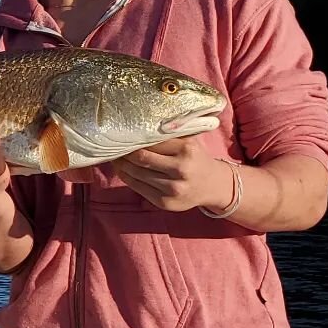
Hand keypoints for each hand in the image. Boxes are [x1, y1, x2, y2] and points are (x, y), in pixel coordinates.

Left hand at [112, 137, 234, 211]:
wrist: (213, 185)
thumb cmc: (196, 159)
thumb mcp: (190, 142)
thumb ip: (170, 134)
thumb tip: (139, 125)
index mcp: (187, 149)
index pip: (152, 142)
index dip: (135, 139)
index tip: (123, 135)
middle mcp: (181, 169)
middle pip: (142, 158)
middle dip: (125, 153)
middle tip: (114, 146)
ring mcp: (173, 188)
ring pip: (138, 174)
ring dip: (122, 165)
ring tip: (115, 158)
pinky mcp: (165, 202)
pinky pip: (138, 188)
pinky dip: (127, 178)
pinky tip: (121, 171)